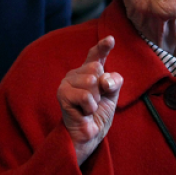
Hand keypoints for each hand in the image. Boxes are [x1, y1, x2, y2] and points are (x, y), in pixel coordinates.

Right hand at [57, 36, 123, 165]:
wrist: (89, 135)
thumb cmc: (99, 114)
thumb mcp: (113, 95)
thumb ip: (113, 81)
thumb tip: (103, 80)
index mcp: (90, 71)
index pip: (96, 55)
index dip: (102, 46)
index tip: (111, 39)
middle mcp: (77, 73)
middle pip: (96, 67)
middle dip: (101, 87)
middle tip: (95, 101)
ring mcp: (67, 82)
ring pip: (91, 81)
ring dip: (96, 99)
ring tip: (88, 108)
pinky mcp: (62, 93)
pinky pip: (86, 96)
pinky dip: (89, 107)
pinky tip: (83, 112)